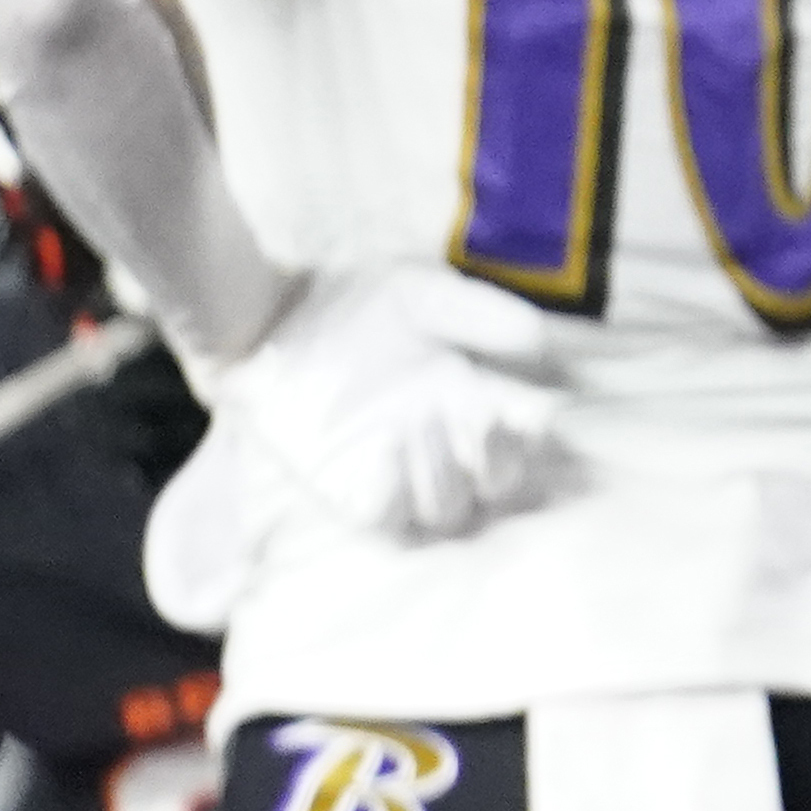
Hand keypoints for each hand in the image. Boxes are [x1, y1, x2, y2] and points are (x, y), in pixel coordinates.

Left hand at [149, 268, 569, 620]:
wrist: (268, 320)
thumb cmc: (350, 301)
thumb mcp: (421, 291)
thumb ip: (479, 312)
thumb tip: (540, 341)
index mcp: (474, 396)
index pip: (529, 436)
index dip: (543, 437)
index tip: (538, 413)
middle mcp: (445, 443)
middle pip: (500, 489)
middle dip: (505, 466)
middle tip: (489, 426)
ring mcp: (398, 472)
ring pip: (448, 511)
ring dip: (448, 476)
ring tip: (422, 425)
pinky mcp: (348, 489)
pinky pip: (387, 518)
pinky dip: (396, 495)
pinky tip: (387, 449)